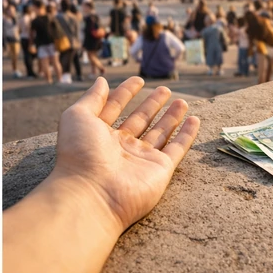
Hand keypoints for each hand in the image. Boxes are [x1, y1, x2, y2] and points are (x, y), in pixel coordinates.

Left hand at [51, 76, 199, 234]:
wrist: (92, 193)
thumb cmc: (80, 153)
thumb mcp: (78, 117)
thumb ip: (92, 98)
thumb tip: (102, 81)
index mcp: (99, 134)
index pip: (114, 108)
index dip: (125, 93)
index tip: (138, 79)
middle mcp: (120, 147)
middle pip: (140, 121)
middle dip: (151, 105)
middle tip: (165, 89)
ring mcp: (141, 159)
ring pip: (160, 133)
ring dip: (171, 117)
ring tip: (181, 101)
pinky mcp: (160, 170)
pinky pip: (177, 149)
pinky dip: (187, 135)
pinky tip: (194, 120)